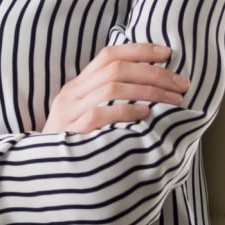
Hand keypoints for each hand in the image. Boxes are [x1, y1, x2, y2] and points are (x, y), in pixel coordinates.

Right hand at [38, 42, 189, 133]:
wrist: (43, 174)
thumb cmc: (74, 144)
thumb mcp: (85, 115)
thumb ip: (108, 100)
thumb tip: (149, 88)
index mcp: (77, 85)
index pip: (108, 55)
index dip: (139, 50)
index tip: (167, 53)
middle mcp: (72, 94)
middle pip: (115, 69)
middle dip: (154, 73)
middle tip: (182, 83)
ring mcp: (70, 112)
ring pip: (111, 88)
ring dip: (148, 91)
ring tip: (173, 100)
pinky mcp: (72, 133)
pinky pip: (100, 115)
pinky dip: (126, 111)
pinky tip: (146, 115)